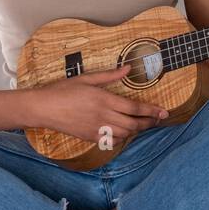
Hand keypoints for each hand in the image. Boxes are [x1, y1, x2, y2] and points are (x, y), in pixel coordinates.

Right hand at [30, 64, 168, 145]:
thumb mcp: (87, 78)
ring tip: (143, 124)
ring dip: (136, 130)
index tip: (164, 112)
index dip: (151, 111)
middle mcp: (103, 116)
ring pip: (125, 134)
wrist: (44, 108)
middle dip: (149, 123)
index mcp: (104, 99)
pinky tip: (124, 132)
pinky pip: (112, 141)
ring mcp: (97, 129)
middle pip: (133, 124)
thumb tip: (129, 68)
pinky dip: (122, 138)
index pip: (134, 108)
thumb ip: (110, 75)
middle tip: (158, 120)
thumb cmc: (64, 90)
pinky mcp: (90, 138)